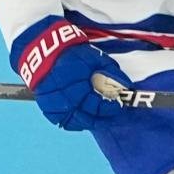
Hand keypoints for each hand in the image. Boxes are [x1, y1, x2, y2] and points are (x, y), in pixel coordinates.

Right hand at [11, 17, 131, 131]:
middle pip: (87, 119)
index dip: (109, 108)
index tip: (119, 105)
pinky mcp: (47, 108)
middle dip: (102, 119)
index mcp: (78, 88)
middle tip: (112, 115)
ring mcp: (54, 106)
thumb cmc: (74, 54)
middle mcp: (64, 101)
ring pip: (75, 123)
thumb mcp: (97, 59)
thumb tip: (127, 86)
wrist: (46, 51)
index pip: (97, 106)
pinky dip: (75, 122)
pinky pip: (63, 122)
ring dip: (89, 122)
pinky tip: (85, 118)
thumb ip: (112, 73)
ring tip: (101, 118)